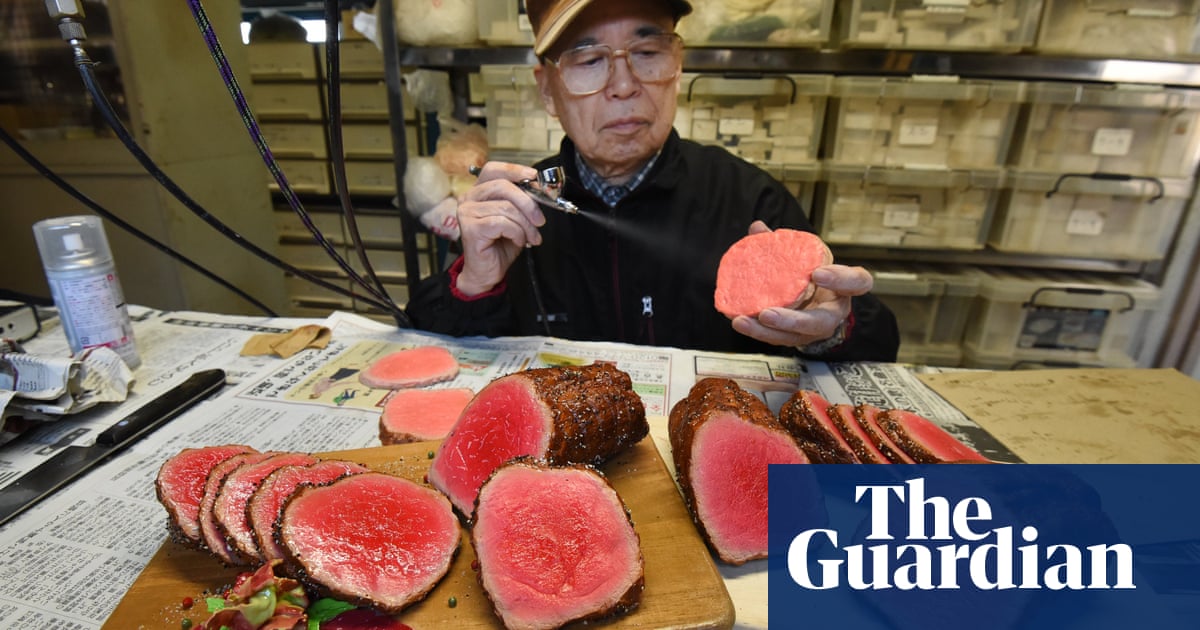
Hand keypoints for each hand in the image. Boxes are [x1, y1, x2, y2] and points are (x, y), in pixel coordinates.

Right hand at [454, 162, 546, 295]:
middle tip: (540, 219)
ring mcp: (467, 212)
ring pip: (506, 207)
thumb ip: (521, 201)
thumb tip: (538, 188)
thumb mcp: (515, 218)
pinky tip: (519, 241)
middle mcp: (468, 198)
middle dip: (528, 202)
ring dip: (525, 224)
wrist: (487, 272)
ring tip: (531, 237)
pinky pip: (503, 223)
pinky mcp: (471, 228)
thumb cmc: (500, 245)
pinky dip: (517, 233)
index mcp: (478, 192)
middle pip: (503, 186)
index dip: (514, 170)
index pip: (493, 170)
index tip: (534, 177)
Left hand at [729, 221, 873, 347]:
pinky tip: (739, 321)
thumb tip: (757, 227)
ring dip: (767, 331)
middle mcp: (833, 313)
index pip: (857, 282)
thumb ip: (786, 245)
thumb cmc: (814, 275)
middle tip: (767, 313)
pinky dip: (757, 332)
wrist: (817, 301)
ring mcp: (815, 330)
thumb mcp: (807, 258)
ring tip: (743, 321)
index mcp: (845, 288)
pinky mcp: (798, 338)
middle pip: (819, 322)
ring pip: (795, 336)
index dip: (840, 279)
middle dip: (792, 320)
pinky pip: (778, 339)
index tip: (818, 273)